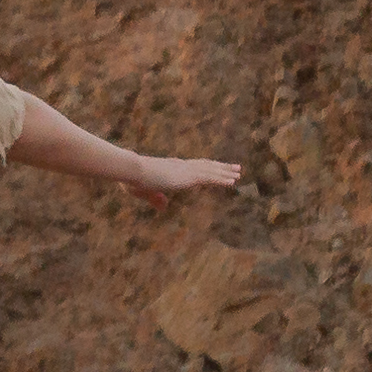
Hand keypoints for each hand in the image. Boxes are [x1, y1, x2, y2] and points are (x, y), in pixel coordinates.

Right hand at [124, 152, 244, 198]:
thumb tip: (164, 206)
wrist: (131, 170)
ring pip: (211, 170)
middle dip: (221, 167)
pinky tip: (232, 181)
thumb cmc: (132, 179)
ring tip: (239, 173)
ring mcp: (185, 170)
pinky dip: (222, 179)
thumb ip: (156, 199)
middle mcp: (181, 166)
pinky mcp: (187, 177)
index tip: (217, 168)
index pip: (194, 167)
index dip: (207, 168)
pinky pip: (209, 177)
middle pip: (206, 165)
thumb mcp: (144, 192)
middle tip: (236, 168)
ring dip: (226, 172)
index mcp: (172, 168)